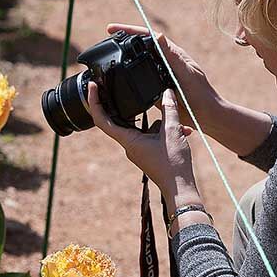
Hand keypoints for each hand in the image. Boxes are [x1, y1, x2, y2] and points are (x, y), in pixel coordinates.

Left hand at [87, 83, 198, 202]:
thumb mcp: (173, 132)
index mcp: (128, 140)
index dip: (95, 102)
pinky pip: (151, 135)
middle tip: (120, 86)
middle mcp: (130, 145)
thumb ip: (169, 110)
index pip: (102, 120)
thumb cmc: (174, 165)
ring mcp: (139, 149)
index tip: (93, 87)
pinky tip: (182, 130)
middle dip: (124, 103)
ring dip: (157, 119)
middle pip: (120, 119)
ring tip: (174, 115)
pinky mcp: (148, 152)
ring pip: (141, 127)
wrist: (181, 189)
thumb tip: (167, 93)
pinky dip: (163, 129)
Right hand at [107, 24, 220, 128]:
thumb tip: (158, 36)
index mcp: (172, 54)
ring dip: (126, 56)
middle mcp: (165, 62)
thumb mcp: (185, 72)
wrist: (206, 116)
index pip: (148, 37)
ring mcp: (160, 74)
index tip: (113, 29)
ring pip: (139, 61)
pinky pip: (140, 78)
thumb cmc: (201, 93)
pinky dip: (129, 75)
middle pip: (141, 46)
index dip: (130, 31)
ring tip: (109, 52)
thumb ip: (172, 56)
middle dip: (125, 39)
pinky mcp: (156, 88)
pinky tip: (120, 78)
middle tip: (108, 36)